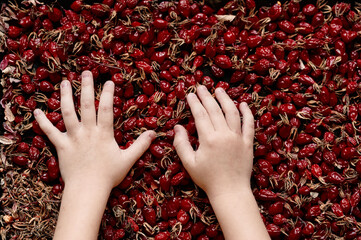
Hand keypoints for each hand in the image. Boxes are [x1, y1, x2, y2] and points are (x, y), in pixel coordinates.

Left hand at [34, 71, 154, 189]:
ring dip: (66, 96)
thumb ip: (141, 145)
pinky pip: (50, 132)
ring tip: (65, 82)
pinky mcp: (61, 145)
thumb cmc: (108, 175)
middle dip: (86, 87)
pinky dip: (42, 122)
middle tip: (85, 72)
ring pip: (67, 113)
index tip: (109, 81)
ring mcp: (73, 137)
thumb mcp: (128, 160)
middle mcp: (87, 131)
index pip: (106, 109)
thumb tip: (154, 133)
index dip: (108, 94)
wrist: (87, 189)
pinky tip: (36, 111)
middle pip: (86, 105)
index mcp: (103, 133)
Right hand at [173, 85, 254, 197]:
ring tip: (219, 90)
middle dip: (206, 97)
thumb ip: (181, 144)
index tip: (190, 94)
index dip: (194, 103)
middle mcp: (224, 134)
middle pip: (215, 110)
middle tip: (201, 87)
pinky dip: (247, 113)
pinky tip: (243, 104)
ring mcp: (238, 138)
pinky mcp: (248, 143)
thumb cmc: (207, 179)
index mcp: (209, 139)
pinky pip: (249, 124)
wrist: (230, 191)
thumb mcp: (189, 163)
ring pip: (232, 112)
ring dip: (225, 99)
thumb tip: (177, 127)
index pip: (200, 115)